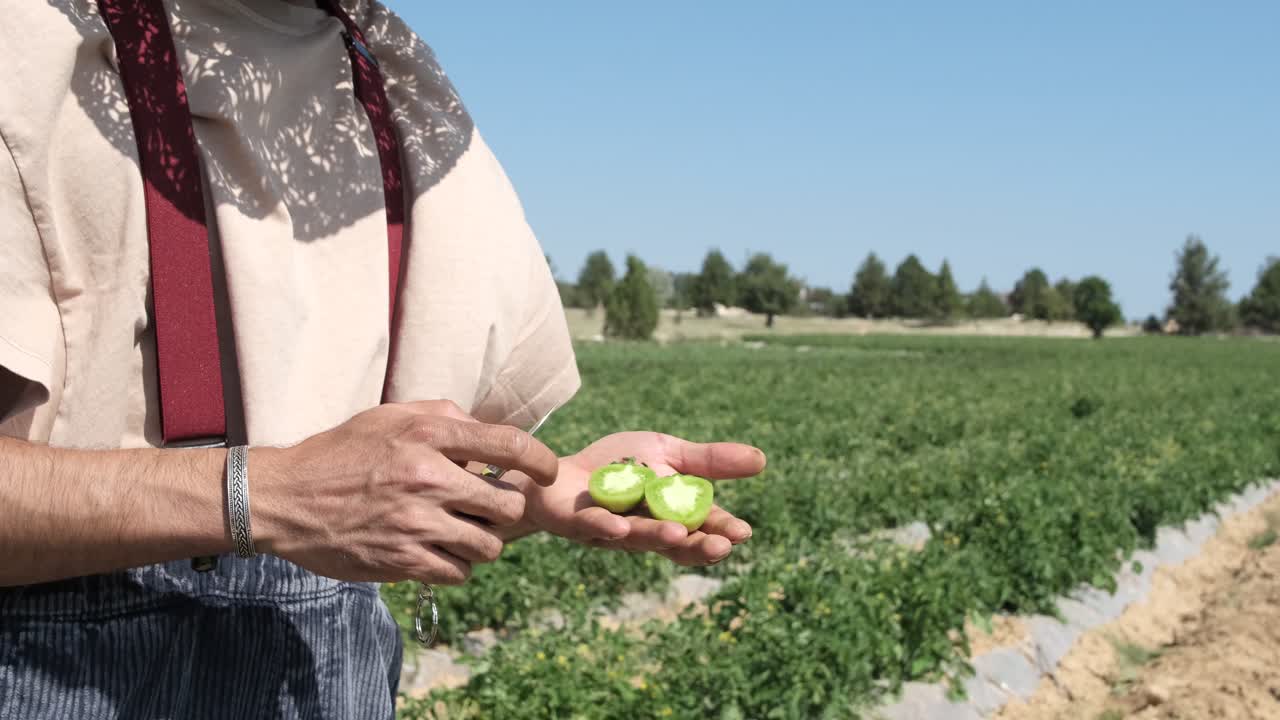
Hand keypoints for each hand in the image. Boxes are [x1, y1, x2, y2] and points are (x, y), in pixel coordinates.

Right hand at [252, 400, 557, 584]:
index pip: (510, 445)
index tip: (547, 471)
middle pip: (508, 505)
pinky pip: (459, 572)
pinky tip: (436, 550)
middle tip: (484, 507)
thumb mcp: (390, 416)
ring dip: (481, 540)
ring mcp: (417, 523)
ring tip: (457, 530)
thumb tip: (490, 431)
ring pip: (489, 545)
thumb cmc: (341, 453)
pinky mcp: (403, 561)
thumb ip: (444, 418)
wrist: (285, 498)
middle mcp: (429, 478)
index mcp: (429, 436)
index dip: (540, 460)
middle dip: (505, 508)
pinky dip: (455, 565)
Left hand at [517, 432, 765, 565]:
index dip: (720, 532)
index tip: (741, 532)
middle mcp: (643, 529)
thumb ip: (708, 461)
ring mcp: (610, 530)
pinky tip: (620, 527)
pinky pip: (592, 528)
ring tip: (679, 533)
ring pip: (637, 538)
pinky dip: (606, 528)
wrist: (556, 470)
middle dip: (698, 546)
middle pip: (675, 543)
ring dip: (658, 536)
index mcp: (668, 514)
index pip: (702, 527)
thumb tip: (762, 459)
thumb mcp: (666, 453)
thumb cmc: (615, 465)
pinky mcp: (576, 523)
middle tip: (722, 546)